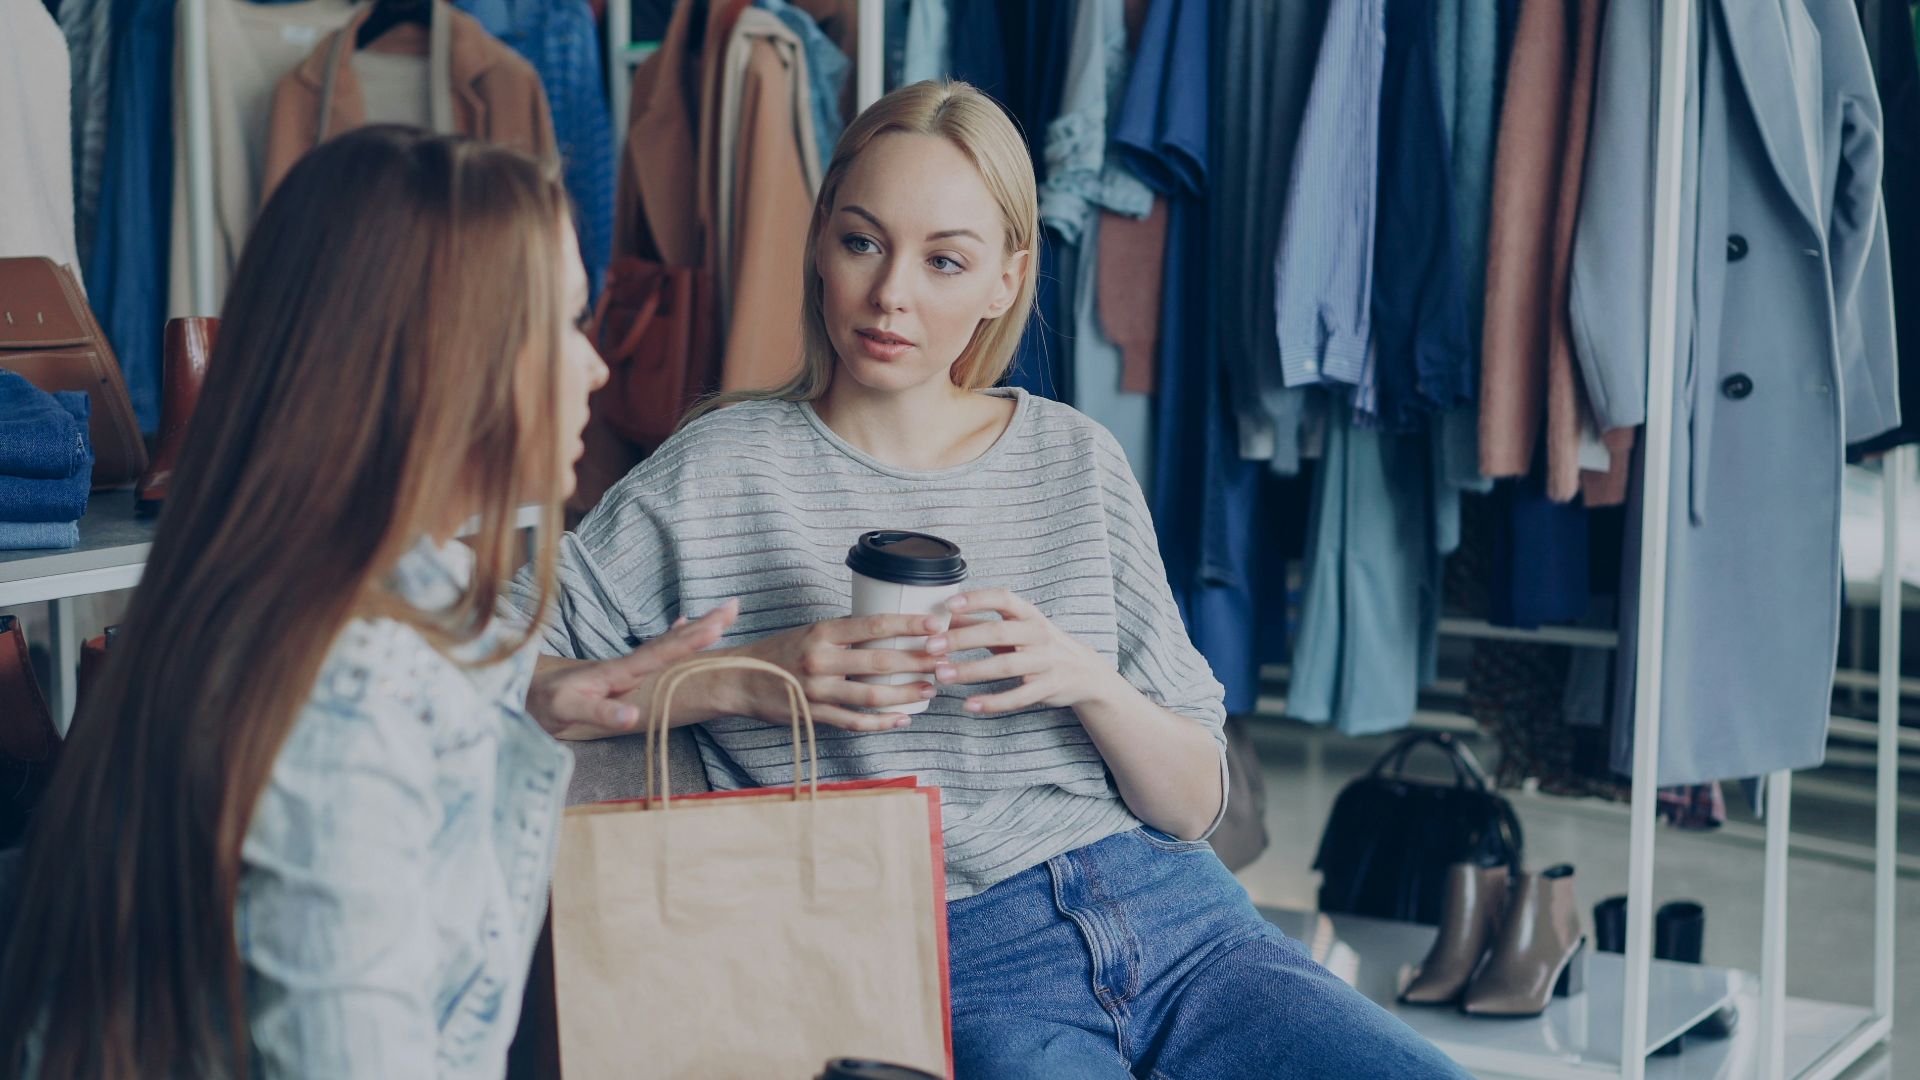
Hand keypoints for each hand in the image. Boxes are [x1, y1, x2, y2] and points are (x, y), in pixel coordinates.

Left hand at [526, 599, 739, 740]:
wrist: (520, 696)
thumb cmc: (543, 704)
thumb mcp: (569, 709)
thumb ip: (601, 710)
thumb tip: (634, 715)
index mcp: (618, 671)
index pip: (660, 652)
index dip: (688, 640)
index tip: (717, 626)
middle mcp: (625, 666)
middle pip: (670, 642)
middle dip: (703, 625)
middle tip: (734, 607)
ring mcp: (625, 670)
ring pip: (667, 644)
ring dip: (696, 629)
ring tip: (724, 614)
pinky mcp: (621, 676)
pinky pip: (656, 653)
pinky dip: (675, 638)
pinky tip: (684, 626)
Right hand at [731, 613, 946, 731]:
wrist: (740, 679)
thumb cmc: (781, 651)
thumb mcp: (811, 632)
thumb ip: (846, 634)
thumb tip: (891, 630)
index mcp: (822, 632)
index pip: (873, 625)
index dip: (907, 625)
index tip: (935, 624)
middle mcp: (820, 660)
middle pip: (879, 662)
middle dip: (917, 661)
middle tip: (943, 659)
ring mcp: (816, 691)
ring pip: (871, 696)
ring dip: (905, 694)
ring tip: (930, 689)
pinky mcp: (814, 715)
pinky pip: (854, 722)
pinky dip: (881, 722)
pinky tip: (902, 718)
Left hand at [927, 588, 1123, 714]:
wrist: (1085, 672)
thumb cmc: (1041, 645)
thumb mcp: (1016, 629)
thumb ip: (982, 623)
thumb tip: (944, 617)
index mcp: (1029, 615)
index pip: (1003, 599)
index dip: (976, 599)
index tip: (948, 605)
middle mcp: (1038, 634)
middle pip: (998, 633)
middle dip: (962, 639)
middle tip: (932, 646)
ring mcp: (1045, 661)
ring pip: (1005, 666)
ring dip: (971, 670)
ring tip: (942, 675)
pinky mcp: (1048, 687)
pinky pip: (1018, 696)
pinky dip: (993, 702)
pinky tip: (970, 705)